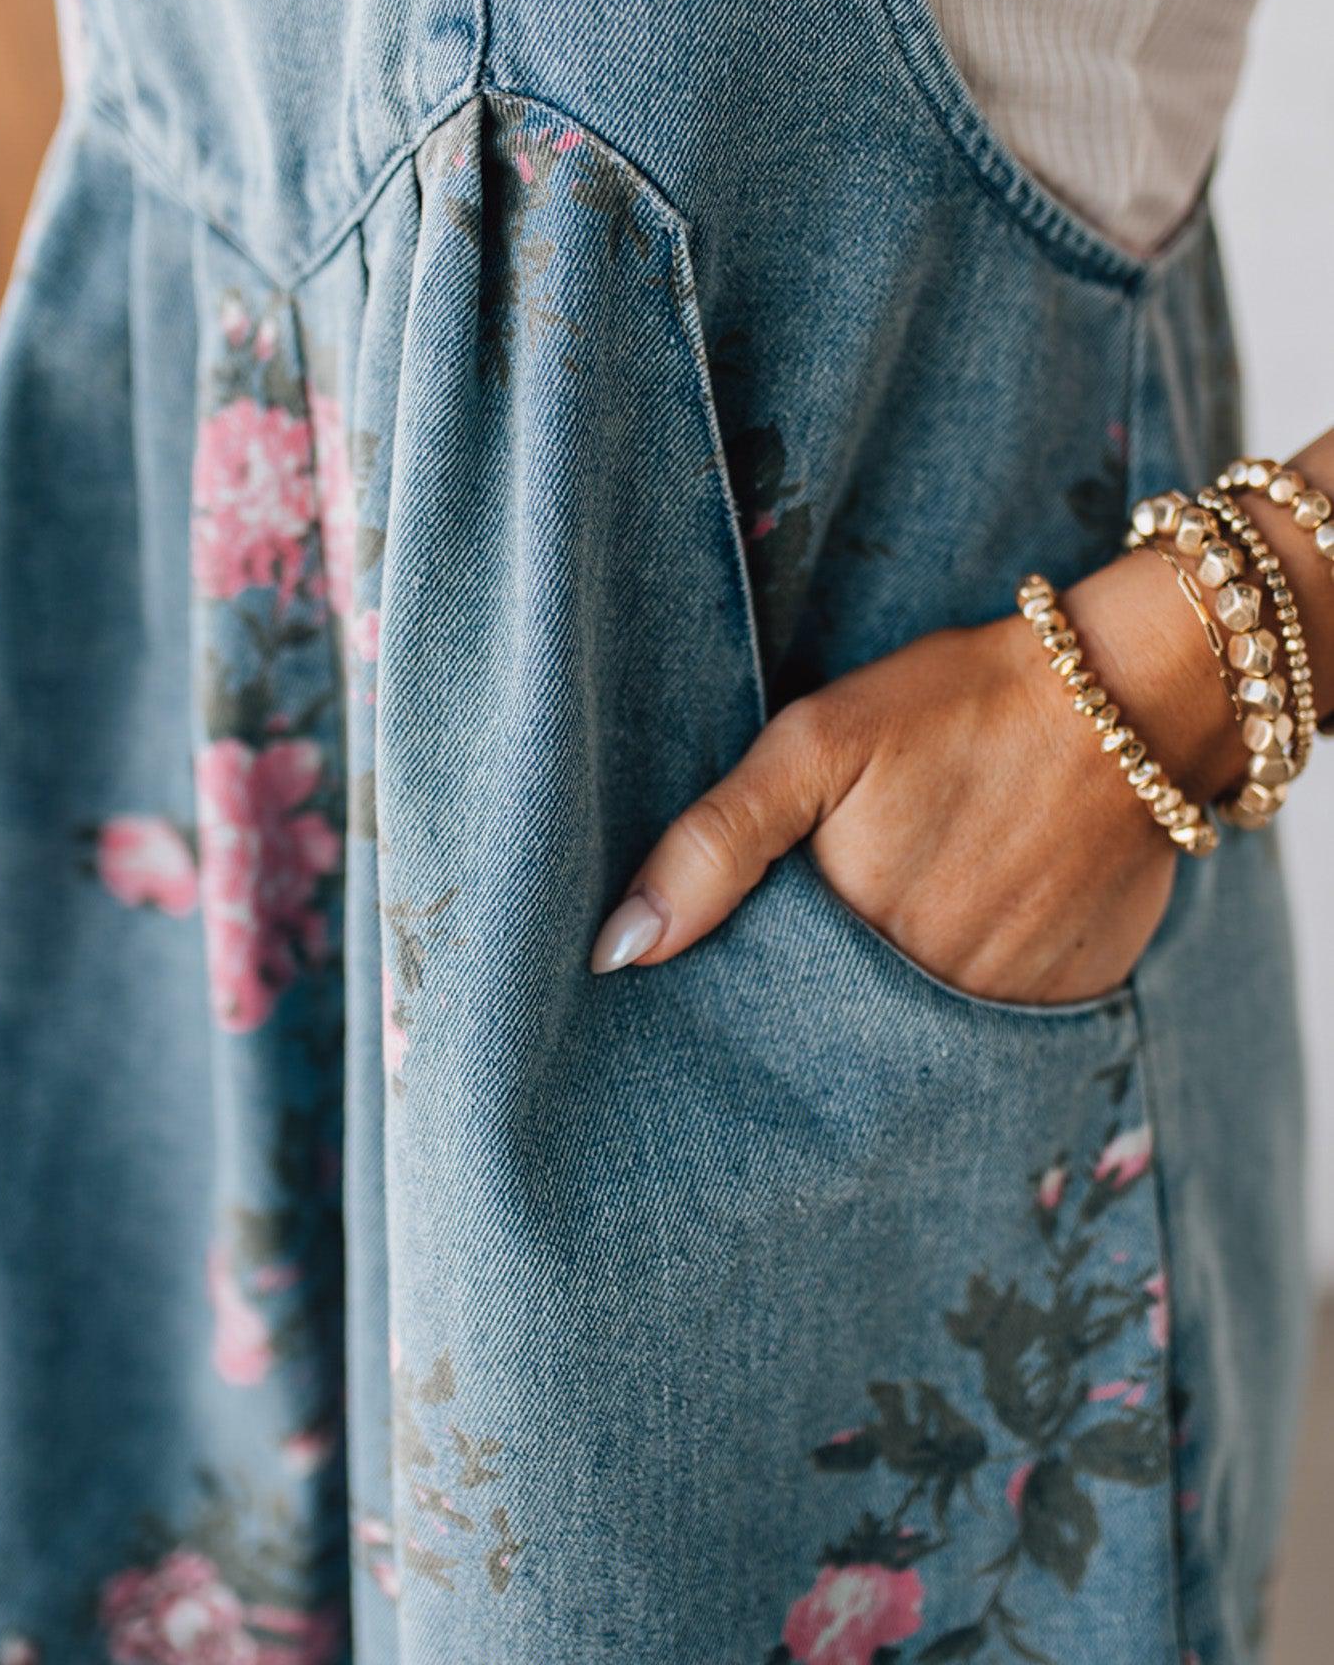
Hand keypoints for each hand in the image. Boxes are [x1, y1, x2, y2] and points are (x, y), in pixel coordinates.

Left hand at [589, 548, 1242, 1005]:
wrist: (1129, 697)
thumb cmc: (958, 706)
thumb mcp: (815, 745)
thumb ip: (714, 845)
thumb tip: (617, 953)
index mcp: (858, 946)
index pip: (765, 1025)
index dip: (731, 1010)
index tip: (700, 1001)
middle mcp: (936, 1006)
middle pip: (840, 1047)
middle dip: (808, 1021)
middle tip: (802, 958)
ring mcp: (1013, 1014)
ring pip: (919, 1047)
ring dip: (889, 1017)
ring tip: (887, 937)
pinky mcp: (1076, 1004)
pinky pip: (999, 1033)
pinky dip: (968, 998)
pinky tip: (962, 933)